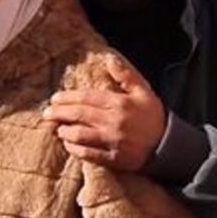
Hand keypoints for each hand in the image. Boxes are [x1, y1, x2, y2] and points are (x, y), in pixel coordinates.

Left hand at [43, 57, 165, 171]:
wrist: (169, 145)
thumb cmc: (153, 116)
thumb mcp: (143, 91)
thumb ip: (125, 75)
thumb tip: (108, 58)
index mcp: (119, 103)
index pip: (86, 98)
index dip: (68, 97)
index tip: (55, 98)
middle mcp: (113, 121)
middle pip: (79, 115)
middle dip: (59, 113)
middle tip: (47, 113)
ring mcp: (113, 141)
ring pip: (80, 135)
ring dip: (64, 132)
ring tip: (57, 129)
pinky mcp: (113, 159)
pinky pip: (88, 154)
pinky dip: (75, 149)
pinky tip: (68, 145)